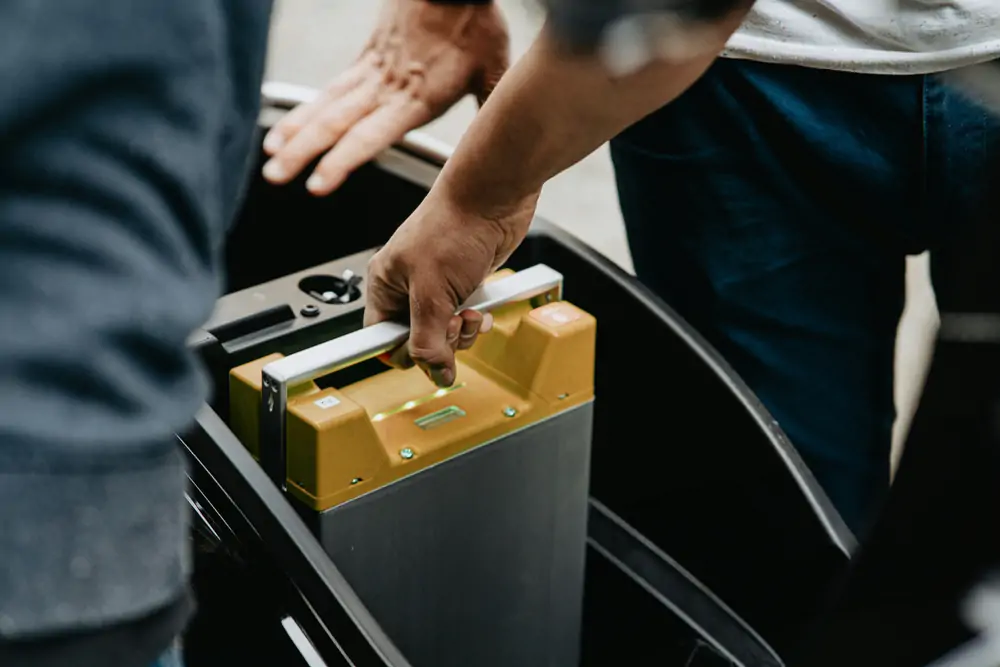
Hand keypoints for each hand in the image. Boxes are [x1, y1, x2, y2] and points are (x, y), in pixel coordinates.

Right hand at [261, 0, 508, 194]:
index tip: (318, 184)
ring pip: (326, 106)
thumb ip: (492, 108)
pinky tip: (285, 128)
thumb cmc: (475, 22)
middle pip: (337, 123)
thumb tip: (509, 144)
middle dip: (304, 154)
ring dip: (296, 134)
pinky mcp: (367, 59)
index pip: (370, 134)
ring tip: (270, 159)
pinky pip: (330, 89)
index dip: (342, 160)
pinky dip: (304, 110)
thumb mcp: (494, 70)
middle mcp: (388, 87)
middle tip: (275, 177)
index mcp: (418, 96)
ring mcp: (373, 71)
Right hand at [364, 186, 536, 386]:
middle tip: (454, 322)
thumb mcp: (433, 293)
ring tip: (471, 313)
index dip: (403, 352)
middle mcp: (407, 286)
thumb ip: (429, 340)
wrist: (494, 197)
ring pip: (444, 332)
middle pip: (417, 340)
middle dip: (441, 340)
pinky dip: (476, 320)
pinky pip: (465, 318)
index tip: (424, 357)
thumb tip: (434, 374)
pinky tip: (482, 309)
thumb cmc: (455, 226)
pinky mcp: (464, 283)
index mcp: (385, 284)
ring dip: (462, 332)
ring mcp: (437, 285)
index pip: (381, 338)